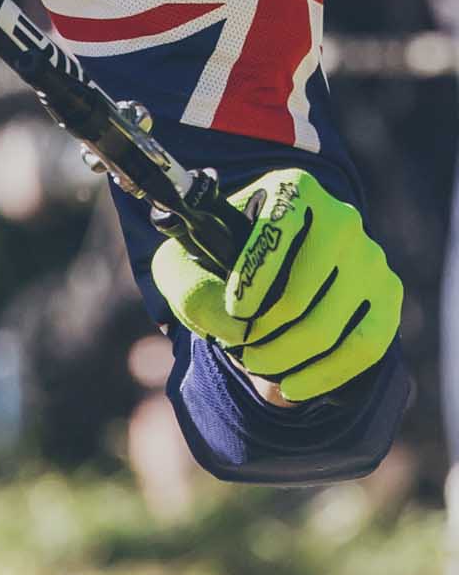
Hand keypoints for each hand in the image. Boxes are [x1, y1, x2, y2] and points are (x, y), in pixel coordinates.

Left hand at [150, 167, 401, 403]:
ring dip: (289, 356)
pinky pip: (365, 346)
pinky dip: (326, 374)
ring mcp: (369, 257)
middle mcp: (339, 217)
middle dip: (266, 331)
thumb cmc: (221, 260)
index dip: (254, 276)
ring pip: (331, 323)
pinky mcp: (388, 295)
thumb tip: (233, 329)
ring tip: (257, 367)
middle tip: (241, 352)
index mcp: (292, 188)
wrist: (270, 268)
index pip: (278, 228)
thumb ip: (193, 291)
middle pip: (303, 289)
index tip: (234, 312)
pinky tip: (292, 385)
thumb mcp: (188, 263)